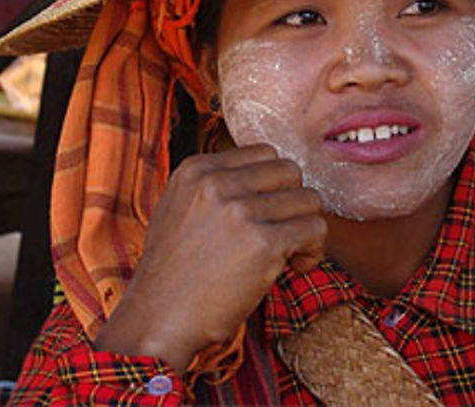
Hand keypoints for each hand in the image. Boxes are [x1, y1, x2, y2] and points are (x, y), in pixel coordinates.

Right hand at [93, 145, 325, 373]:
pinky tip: (296, 267)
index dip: (275, 184)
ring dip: (307, 227)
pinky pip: (315, 229)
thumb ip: (214, 186)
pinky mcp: (263, 243)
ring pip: (309, 199)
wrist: (158, 321)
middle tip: (284, 231)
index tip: (269, 212)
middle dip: (294, 201)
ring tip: (291, 253)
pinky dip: (314, 250)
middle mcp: (217, 184)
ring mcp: (240, 212)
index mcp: (196, 170)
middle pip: (290, 171)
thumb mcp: (177, 208)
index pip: (264, 153)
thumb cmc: (172, 273)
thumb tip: (264, 179)